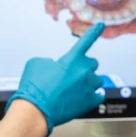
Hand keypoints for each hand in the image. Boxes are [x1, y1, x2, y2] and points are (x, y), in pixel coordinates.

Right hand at [6, 22, 105, 136]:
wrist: (34, 111)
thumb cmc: (34, 87)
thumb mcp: (36, 63)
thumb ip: (49, 61)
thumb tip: (53, 65)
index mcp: (71, 59)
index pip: (86, 40)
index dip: (94, 31)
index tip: (101, 25)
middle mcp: (83, 71)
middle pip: (93, 63)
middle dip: (84, 66)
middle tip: (72, 74)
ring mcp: (88, 87)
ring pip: (97, 80)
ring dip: (88, 82)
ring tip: (75, 89)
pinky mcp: (89, 102)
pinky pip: (99, 96)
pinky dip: (93, 96)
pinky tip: (85, 97)